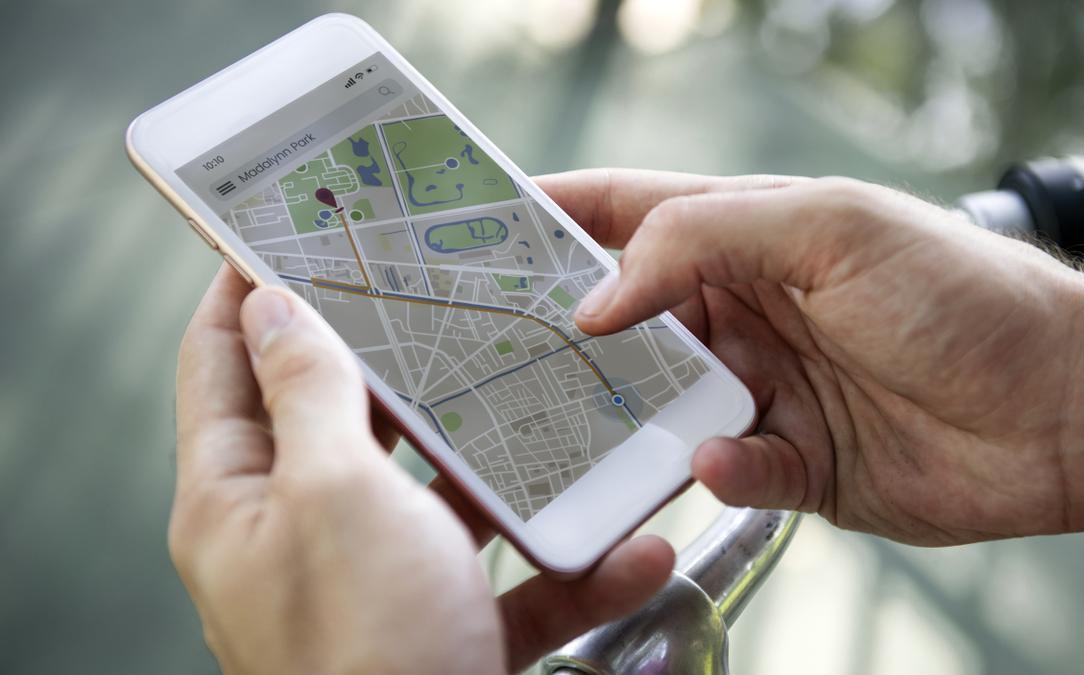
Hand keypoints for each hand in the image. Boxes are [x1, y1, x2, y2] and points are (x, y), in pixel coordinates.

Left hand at [170, 266, 673, 673]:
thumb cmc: (364, 651)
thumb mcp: (333, 496)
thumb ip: (310, 395)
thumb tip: (274, 308)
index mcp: (240, 498)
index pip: (225, 364)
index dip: (252, 289)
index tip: (299, 230)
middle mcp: (302, 539)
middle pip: (347, 421)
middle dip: (402, 358)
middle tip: (451, 291)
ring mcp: (379, 588)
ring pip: (447, 497)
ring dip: (511, 461)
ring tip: (558, 398)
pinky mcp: (448, 633)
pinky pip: (514, 583)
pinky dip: (572, 565)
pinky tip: (633, 545)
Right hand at [540, 169, 1083, 554]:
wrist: (1061, 406)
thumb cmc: (959, 292)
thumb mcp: (829, 227)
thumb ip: (704, 241)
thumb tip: (601, 298)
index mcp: (751, 238)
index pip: (633, 214)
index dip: (558, 215)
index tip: (481, 226)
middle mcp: (747, 312)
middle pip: (630, 317)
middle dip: (569, 329)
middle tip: (497, 344)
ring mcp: (765, 389)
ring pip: (660, 403)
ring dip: (625, 413)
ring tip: (575, 419)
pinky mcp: (792, 462)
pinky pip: (724, 469)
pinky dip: (714, 466)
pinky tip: (718, 458)